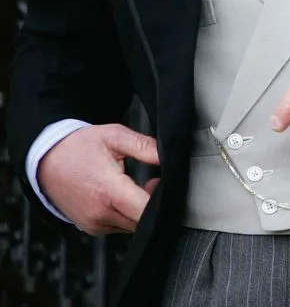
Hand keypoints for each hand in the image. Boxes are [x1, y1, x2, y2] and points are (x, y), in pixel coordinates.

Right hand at [37, 124, 159, 234]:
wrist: (45, 161)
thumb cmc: (78, 147)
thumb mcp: (114, 136)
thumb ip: (144, 146)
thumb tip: (168, 154)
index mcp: (108, 191)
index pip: (145, 209)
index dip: (162, 199)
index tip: (166, 183)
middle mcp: (100, 213)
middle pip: (142, 220)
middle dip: (154, 204)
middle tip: (154, 182)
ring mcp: (94, 223)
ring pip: (132, 226)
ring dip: (140, 210)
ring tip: (137, 186)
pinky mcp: (91, 227)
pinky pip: (118, 227)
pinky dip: (126, 215)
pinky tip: (124, 196)